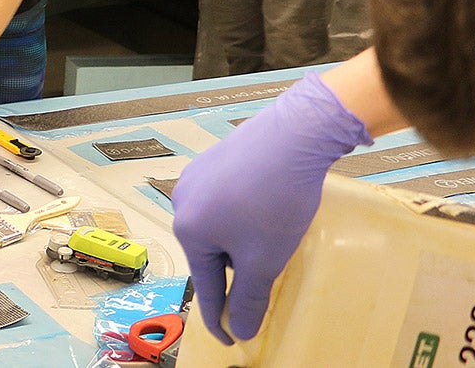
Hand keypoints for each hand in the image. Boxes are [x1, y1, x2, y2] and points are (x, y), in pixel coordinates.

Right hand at [172, 71, 369, 343]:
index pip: (205, 286)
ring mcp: (195, 178)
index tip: (232, 340)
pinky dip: (241, 216)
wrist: (291, 135)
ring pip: (217, 226)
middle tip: (265, 280)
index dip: (220, 318)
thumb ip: (250, 299)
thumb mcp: (266, 259)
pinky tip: (265, 210)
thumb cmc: (275, 201)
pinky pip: (223, 201)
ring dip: (240, 242)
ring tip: (271, 240)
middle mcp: (182, 203)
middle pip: (211, 254)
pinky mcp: (213, 161)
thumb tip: (241, 331)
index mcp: (188, 231)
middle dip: (236, 271)